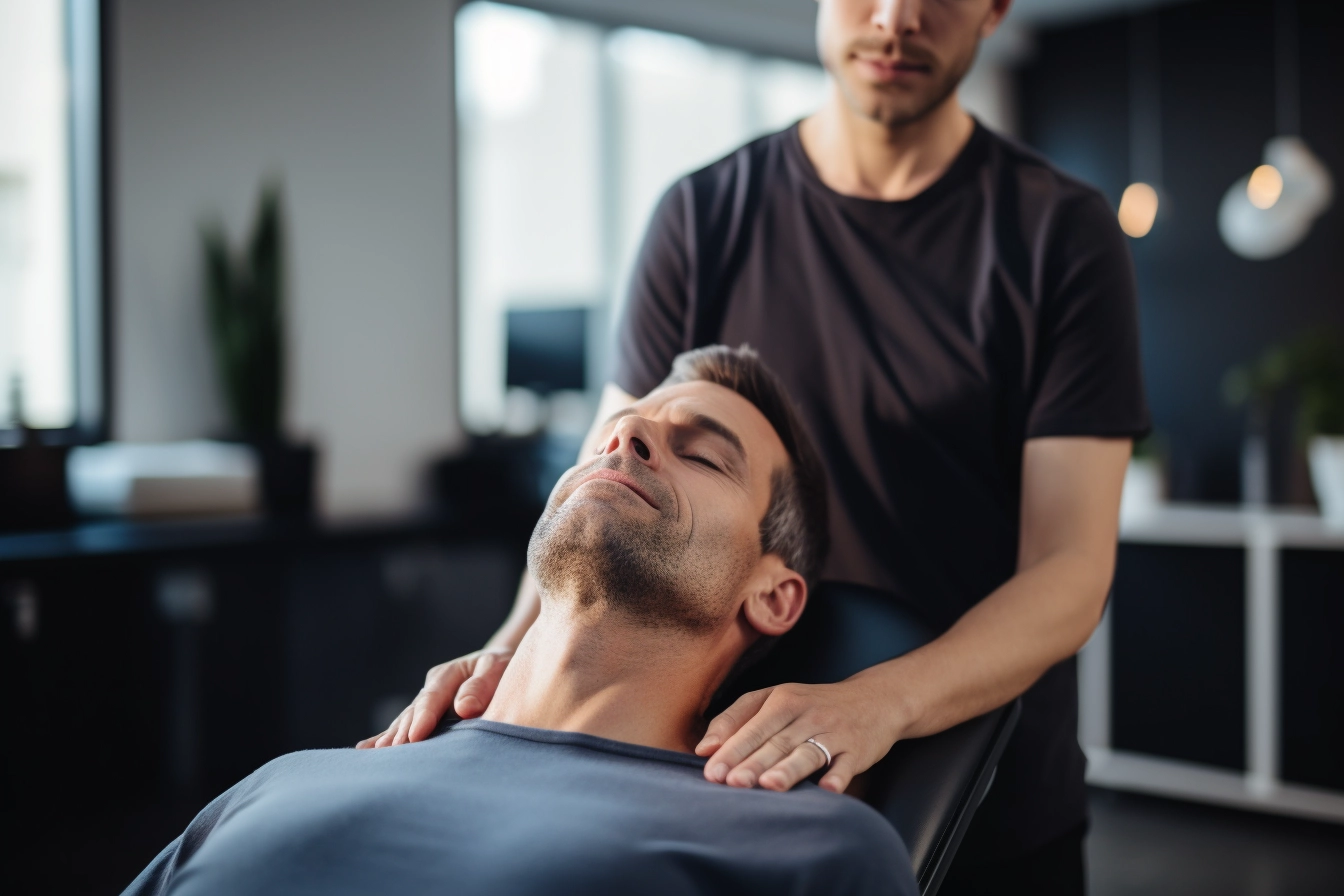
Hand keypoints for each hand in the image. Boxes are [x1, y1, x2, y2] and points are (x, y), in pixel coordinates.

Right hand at [356, 648, 513, 747]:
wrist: (498, 666)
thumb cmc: (502, 668)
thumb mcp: (497, 668)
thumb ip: (481, 686)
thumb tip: (465, 708)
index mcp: (447, 675)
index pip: (432, 699)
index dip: (423, 718)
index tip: (414, 737)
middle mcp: (431, 689)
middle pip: (412, 713)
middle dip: (401, 734)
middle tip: (391, 757)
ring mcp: (425, 703)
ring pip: (404, 722)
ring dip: (391, 739)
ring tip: (376, 757)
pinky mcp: (424, 716)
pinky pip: (403, 727)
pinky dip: (385, 737)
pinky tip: (365, 750)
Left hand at [694, 676, 904, 793]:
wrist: (874, 699)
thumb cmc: (812, 705)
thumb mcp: (774, 699)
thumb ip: (737, 719)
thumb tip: (704, 748)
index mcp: (782, 699)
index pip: (753, 726)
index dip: (732, 749)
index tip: (712, 773)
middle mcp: (806, 713)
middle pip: (776, 741)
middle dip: (754, 762)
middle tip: (733, 783)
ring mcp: (833, 731)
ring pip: (808, 751)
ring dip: (790, 769)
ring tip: (770, 785)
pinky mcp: (858, 749)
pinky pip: (847, 763)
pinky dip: (838, 776)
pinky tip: (827, 789)